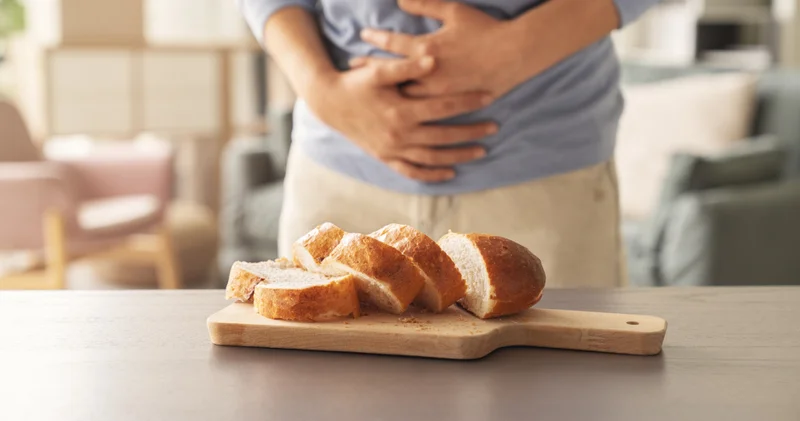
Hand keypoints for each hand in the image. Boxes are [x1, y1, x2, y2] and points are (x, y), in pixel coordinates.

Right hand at [305, 55, 496, 181]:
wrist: (328, 104)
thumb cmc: (355, 82)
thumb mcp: (377, 70)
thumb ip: (406, 65)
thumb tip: (434, 60)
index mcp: (399, 111)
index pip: (442, 107)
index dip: (467, 101)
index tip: (489, 96)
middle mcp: (398, 135)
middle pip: (443, 136)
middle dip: (471, 132)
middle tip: (495, 127)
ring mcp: (392, 150)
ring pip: (432, 158)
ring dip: (458, 155)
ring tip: (481, 151)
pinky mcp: (385, 158)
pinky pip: (412, 172)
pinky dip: (432, 175)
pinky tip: (450, 173)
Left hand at [356, 0, 522, 98]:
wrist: (515, 54)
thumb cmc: (485, 29)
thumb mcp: (454, 11)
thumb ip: (425, 4)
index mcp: (426, 48)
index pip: (392, 44)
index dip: (374, 38)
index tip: (362, 35)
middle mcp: (428, 73)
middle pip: (391, 74)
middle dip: (371, 69)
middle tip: (354, 68)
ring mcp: (438, 92)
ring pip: (404, 95)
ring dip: (387, 90)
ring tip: (373, 87)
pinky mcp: (450, 104)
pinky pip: (425, 109)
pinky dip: (410, 105)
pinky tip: (400, 106)